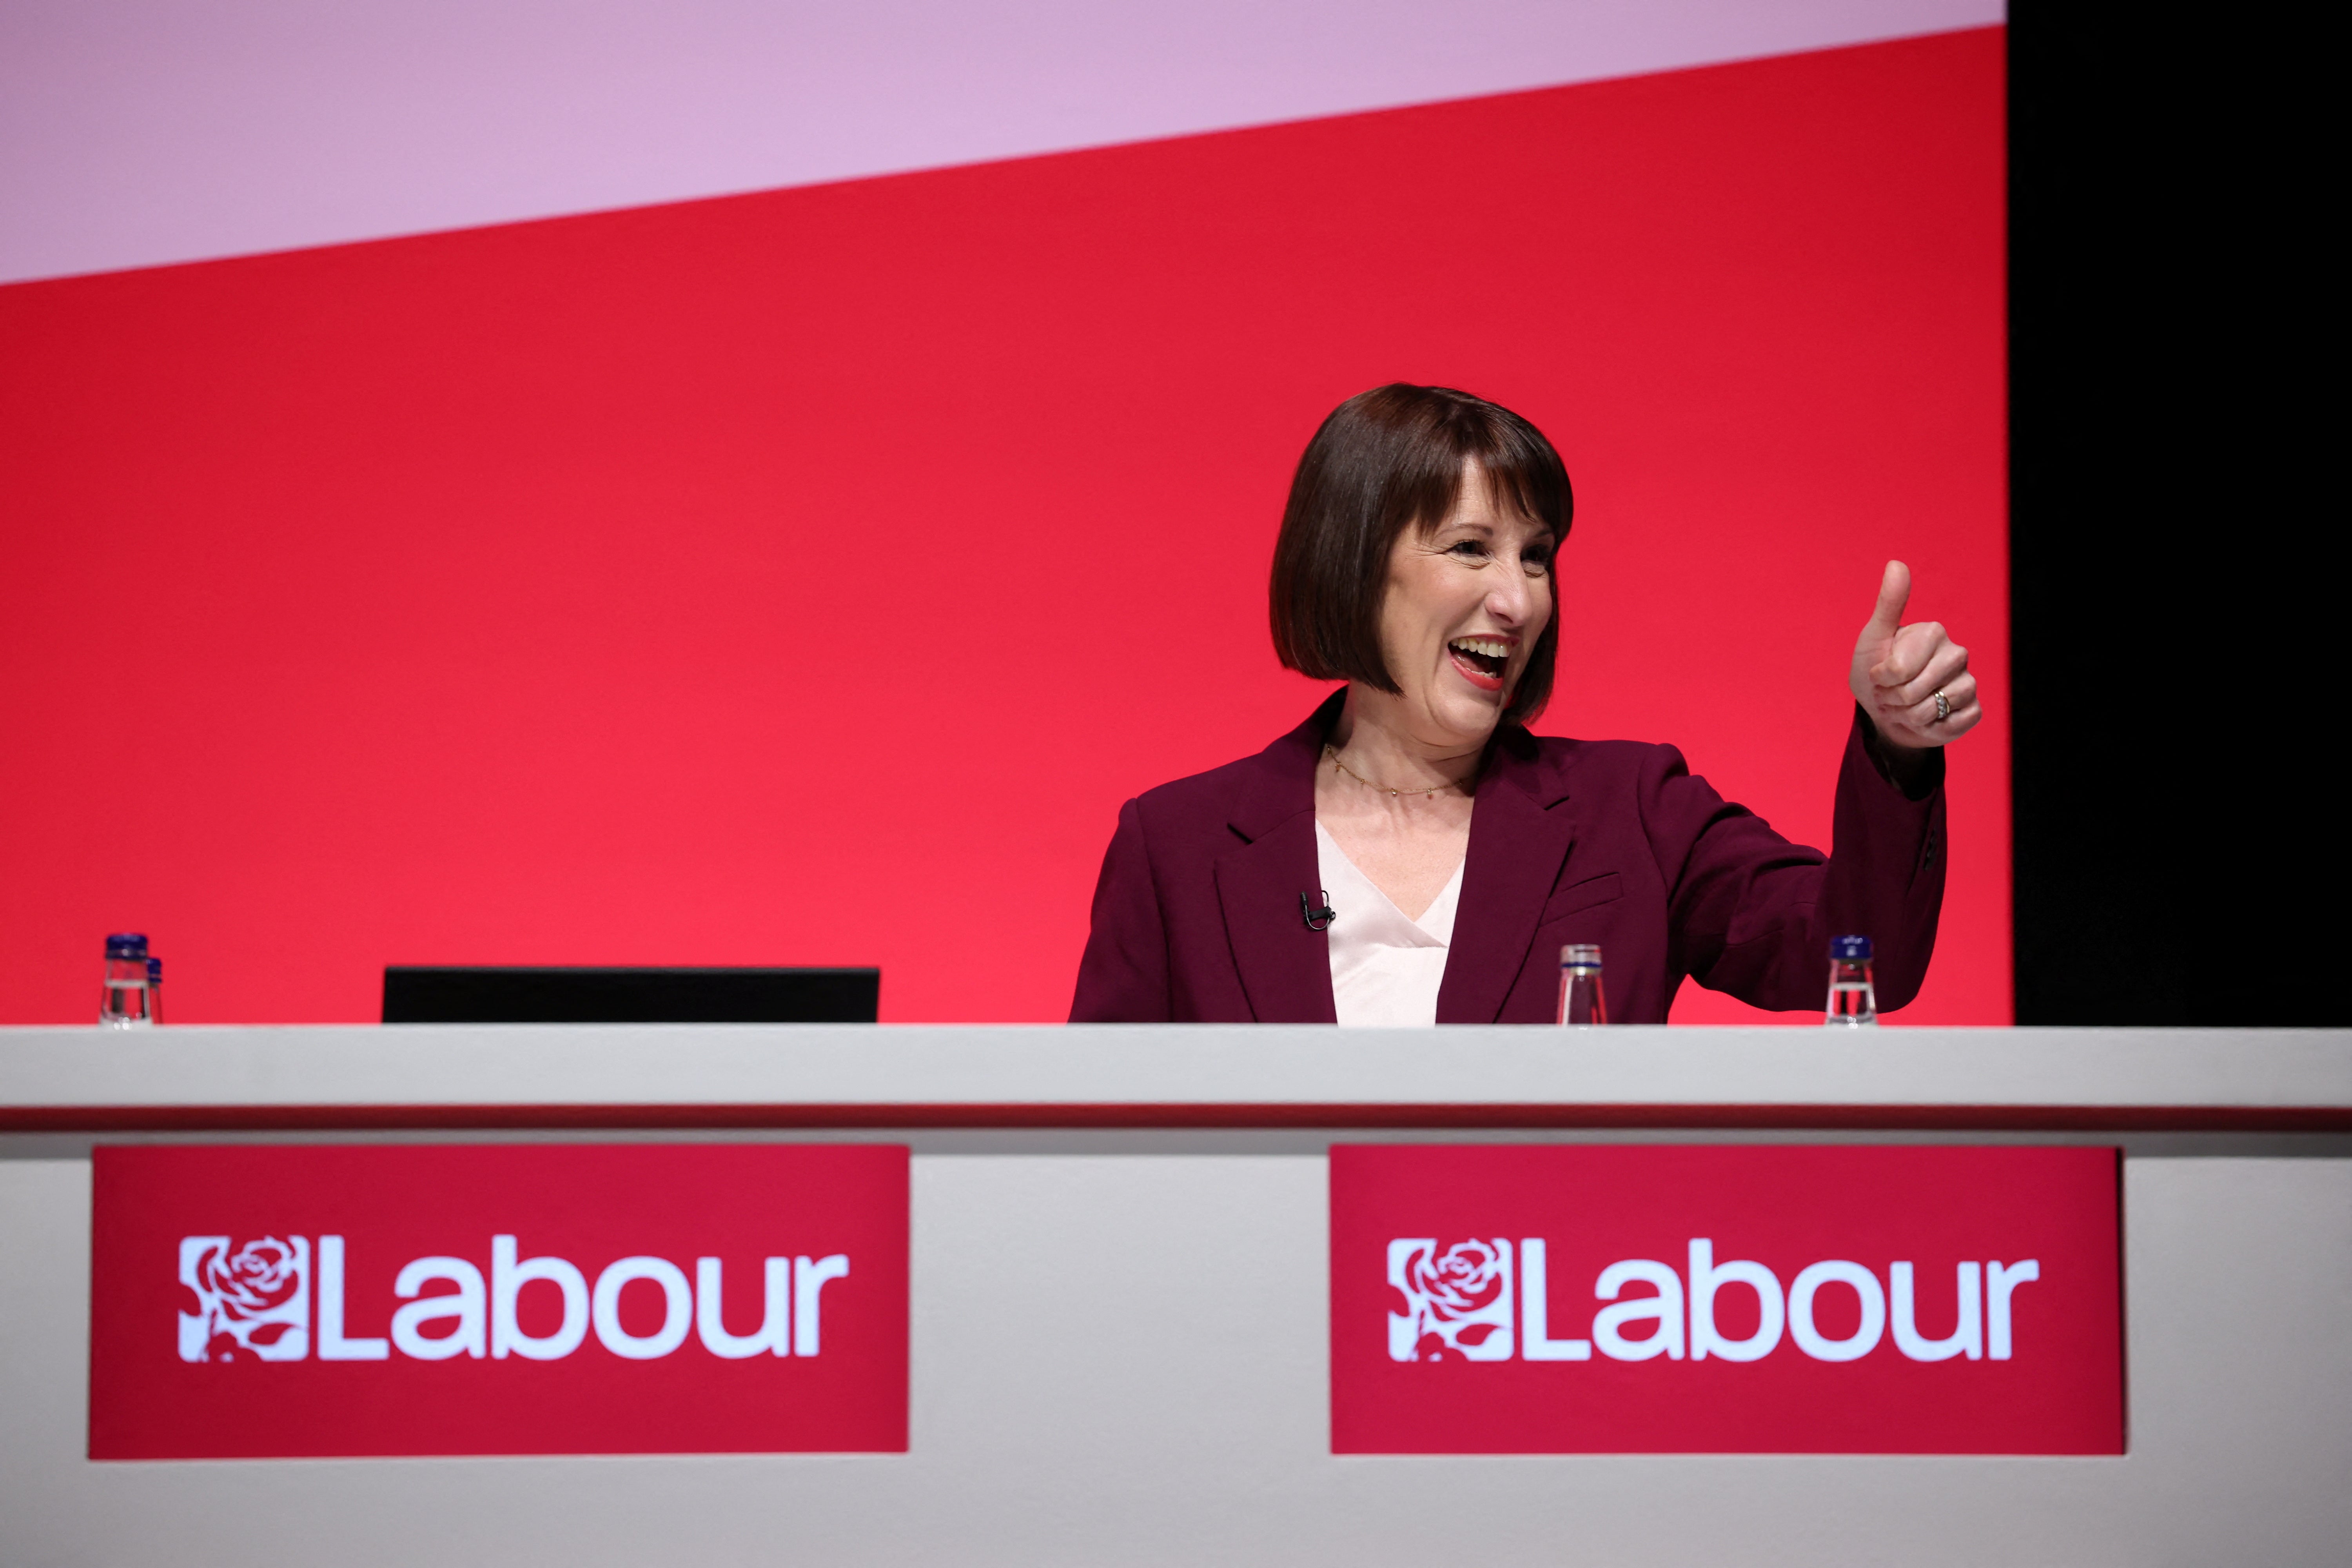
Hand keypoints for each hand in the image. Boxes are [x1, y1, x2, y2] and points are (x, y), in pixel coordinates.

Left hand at [1850, 561, 1979, 751]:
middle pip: (1914, 693)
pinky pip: (1950, 726)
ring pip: (1931, 711)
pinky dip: (1929, 730)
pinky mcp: (1973, 710)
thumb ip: (1889, 604)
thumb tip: (1896, 563)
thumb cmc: (1875, 671)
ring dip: (1908, 717)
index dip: (1881, 680)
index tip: (1880, 675)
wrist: (1885, 711)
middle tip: (1891, 694)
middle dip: (1893, 701)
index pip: (1899, 670)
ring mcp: (1968, 682)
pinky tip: (1926, 721)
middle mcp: (1957, 653)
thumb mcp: (1874, 638)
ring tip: (1905, 706)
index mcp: (1934, 632)